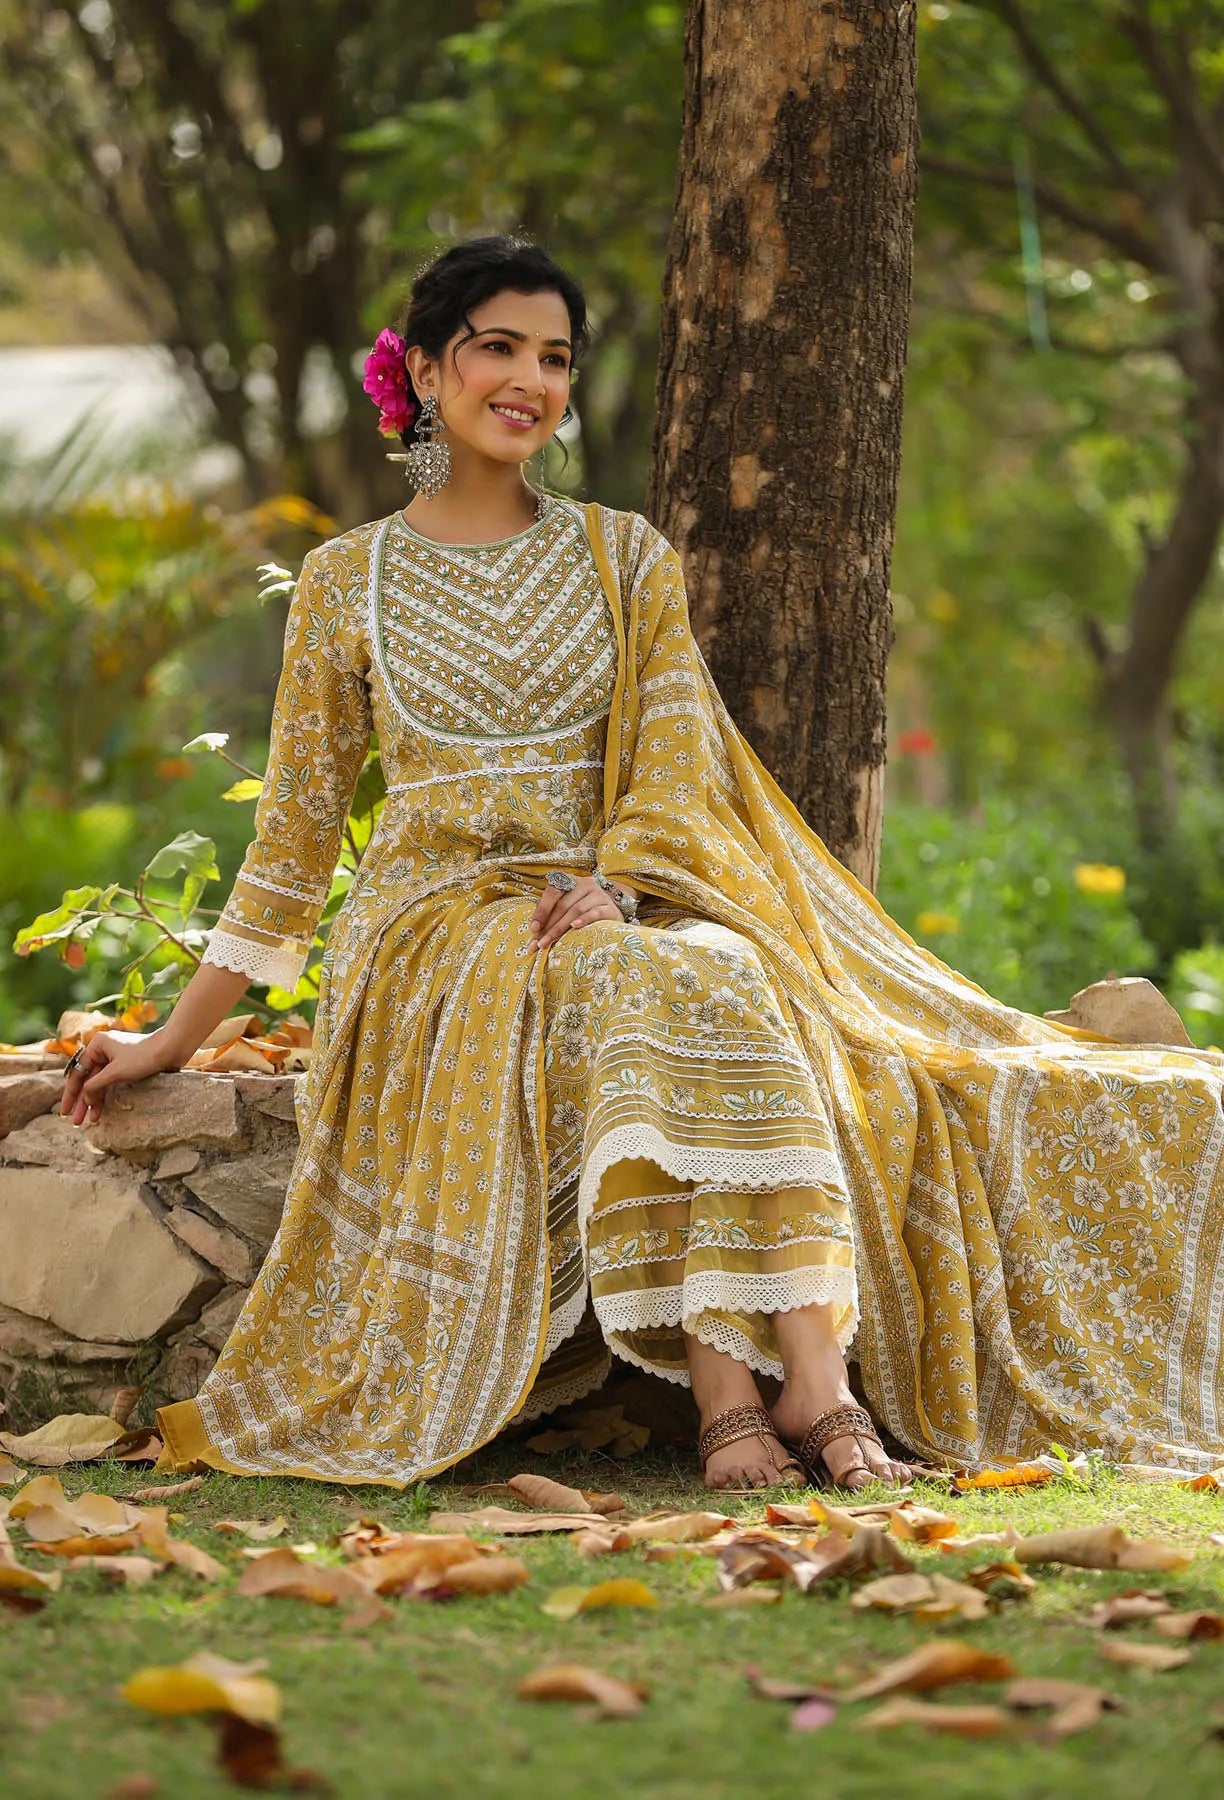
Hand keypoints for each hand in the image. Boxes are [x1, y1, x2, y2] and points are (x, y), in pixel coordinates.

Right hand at [60, 1027, 183, 1126]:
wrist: (171, 1048)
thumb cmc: (143, 1056)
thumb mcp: (115, 1072)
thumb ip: (96, 1085)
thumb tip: (83, 1096)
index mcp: (97, 1045)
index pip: (78, 1073)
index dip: (71, 1094)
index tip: (65, 1112)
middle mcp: (103, 1050)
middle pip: (87, 1079)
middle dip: (82, 1101)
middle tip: (76, 1122)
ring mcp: (115, 1058)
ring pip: (99, 1083)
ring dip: (94, 1101)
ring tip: (90, 1121)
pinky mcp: (126, 1066)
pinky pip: (110, 1083)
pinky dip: (106, 1096)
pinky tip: (101, 1111)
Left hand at [529, 874, 633, 951]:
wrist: (612, 910)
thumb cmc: (583, 909)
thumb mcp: (565, 907)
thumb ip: (549, 915)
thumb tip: (533, 935)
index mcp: (570, 881)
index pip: (553, 892)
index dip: (542, 910)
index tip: (534, 928)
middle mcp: (585, 884)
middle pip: (563, 905)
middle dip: (549, 926)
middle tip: (539, 943)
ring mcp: (599, 895)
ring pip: (576, 910)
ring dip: (560, 928)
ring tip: (550, 942)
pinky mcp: (610, 907)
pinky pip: (595, 912)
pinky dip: (584, 920)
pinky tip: (574, 927)